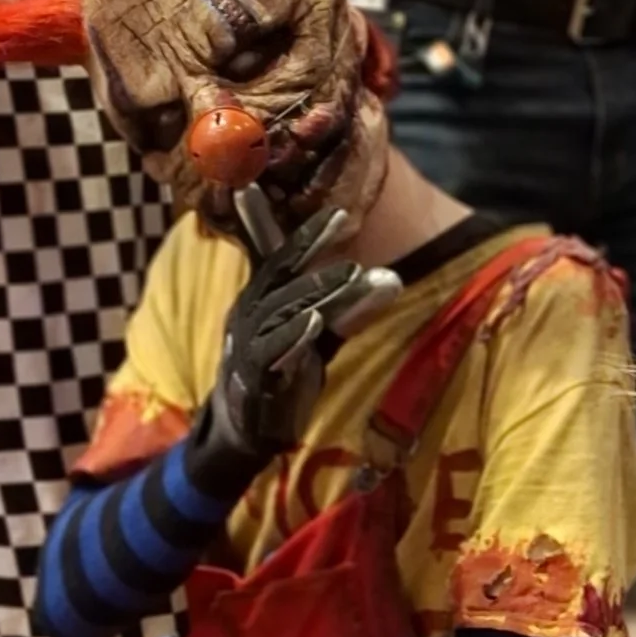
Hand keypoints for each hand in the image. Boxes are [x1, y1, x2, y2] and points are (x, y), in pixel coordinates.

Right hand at [199, 188, 401, 481]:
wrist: (243, 428)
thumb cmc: (281, 370)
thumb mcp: (315, 333)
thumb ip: (346, 307)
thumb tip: (392, 278)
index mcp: (261, 296)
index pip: (282, 254)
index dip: (308, 231)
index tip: (338, 208)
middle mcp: (248, 311)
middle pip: (279, 272)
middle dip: (311, 245)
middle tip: (345, 221)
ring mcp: (245, 342)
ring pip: (279, 308)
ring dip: (315, 289)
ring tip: (350, 271)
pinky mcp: (250, 376)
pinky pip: (270, 351)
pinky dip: (294, 335)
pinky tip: (317, 321)